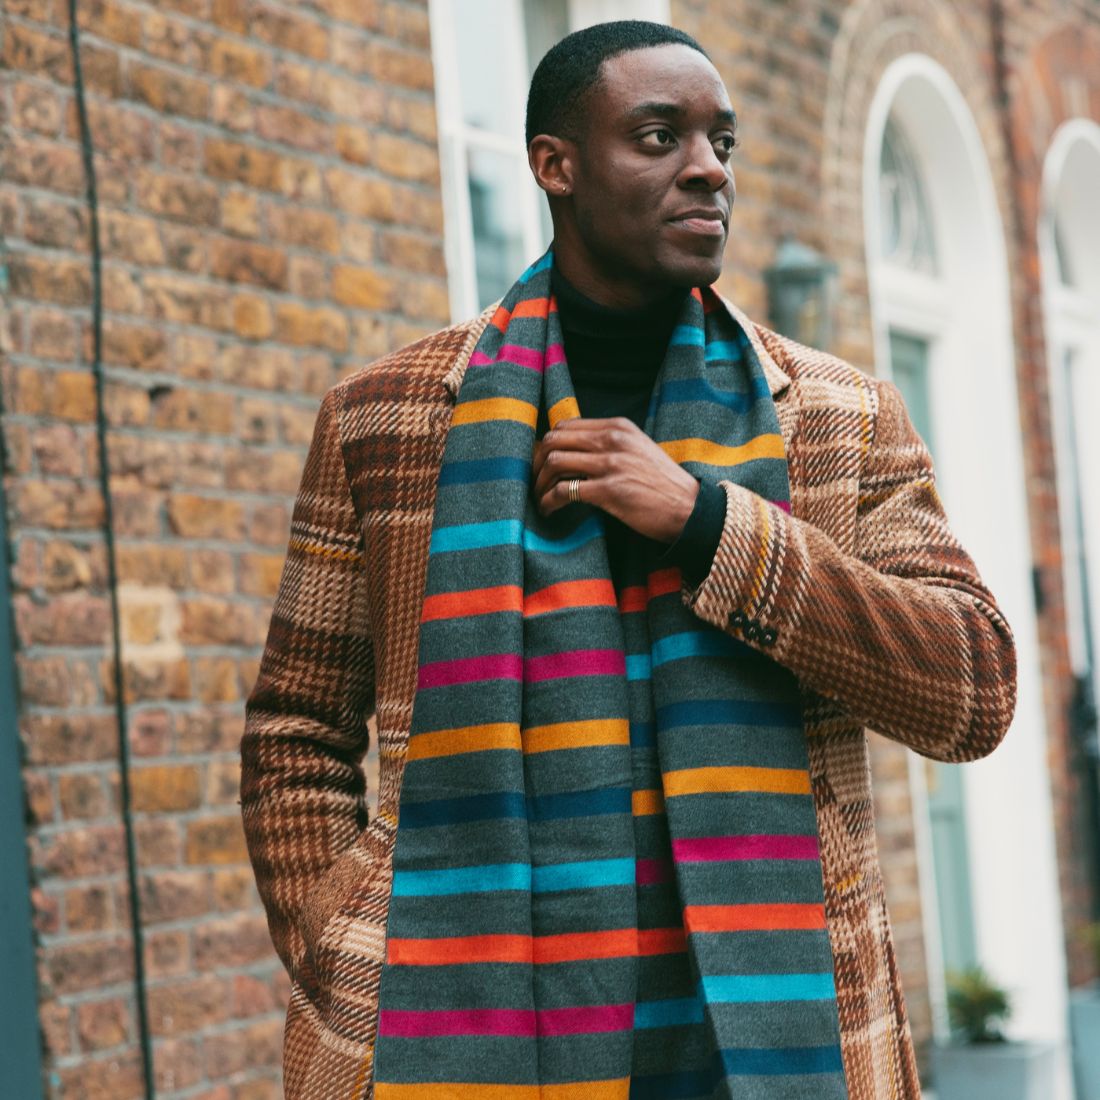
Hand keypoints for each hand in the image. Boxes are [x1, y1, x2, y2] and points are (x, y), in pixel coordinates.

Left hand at [532, 417, 699, 543]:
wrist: (689, 508)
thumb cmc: (663, 485)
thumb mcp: (639, 450)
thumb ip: (611, 445)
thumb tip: (575, 452)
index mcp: (618, 427)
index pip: (566, 426)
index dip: (547, 445)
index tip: (541, 462)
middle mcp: (613, 440)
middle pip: (554, 441)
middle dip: (537, 462)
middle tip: (535, 481)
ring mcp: (611, 464)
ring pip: (554, 463)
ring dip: (540, 483)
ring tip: (540, 499)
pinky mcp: (609, 490)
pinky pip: (564, 490)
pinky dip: (549, 501)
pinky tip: (548, 510)